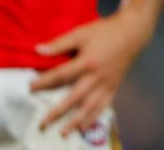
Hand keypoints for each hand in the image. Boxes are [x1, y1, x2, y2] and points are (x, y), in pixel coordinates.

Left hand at [30, 9, 154, 135]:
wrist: (133, 32)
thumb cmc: (105, 31)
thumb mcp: (81, 33)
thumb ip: (60, 43)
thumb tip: (37, 50)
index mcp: (87, 62)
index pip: (60, 75)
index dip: (44, 83)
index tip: (30, 88)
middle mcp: (96, 76)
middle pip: (74, 98)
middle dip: (57, 112)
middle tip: (43, 124)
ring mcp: (106, 83)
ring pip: (89, 106)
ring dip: (76, 121)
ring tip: (63, 133)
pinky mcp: (114, 86)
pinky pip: (103, 104)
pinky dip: (94, 116)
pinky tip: (84, 126)